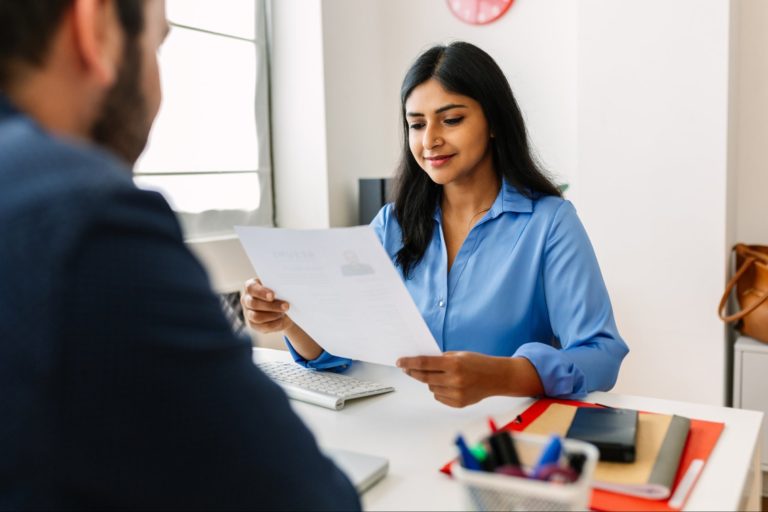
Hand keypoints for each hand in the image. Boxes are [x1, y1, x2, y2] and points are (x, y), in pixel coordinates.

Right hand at [241, 278, 292, 333]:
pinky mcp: (253, 324)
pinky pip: (262, 326)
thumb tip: (286, 292)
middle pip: (253, 304)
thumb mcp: (279, 288)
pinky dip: (274, 324)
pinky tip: (281, 320)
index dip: (261, 292)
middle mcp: (246, 299)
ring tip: (283, 313)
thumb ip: (279, 288)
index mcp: (250, 286)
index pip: (250, 288)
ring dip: (273, 315)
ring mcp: (248, 313)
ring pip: (256, 317)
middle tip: (286, 306)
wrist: (283, 308)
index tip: (273, 295)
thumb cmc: (279, 293)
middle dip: (271, 306)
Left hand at [396, 352, 543, 406]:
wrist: (497, 378)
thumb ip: (441, 359)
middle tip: (407, 369)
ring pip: (431, 388)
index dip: (409, 363)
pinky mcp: (458, 403)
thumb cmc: (478, 363)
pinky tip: (449, 385)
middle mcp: (454, 380)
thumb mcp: (459, 355)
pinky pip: (439, 397)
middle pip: (424, 378)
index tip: (400, 362)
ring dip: (431, 381)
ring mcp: (456, 393)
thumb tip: (420, 363)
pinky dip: (439, 390)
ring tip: (443, 376)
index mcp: (454, 364)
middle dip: (413, 373)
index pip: (424, 363)